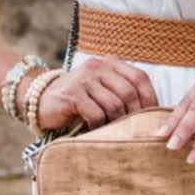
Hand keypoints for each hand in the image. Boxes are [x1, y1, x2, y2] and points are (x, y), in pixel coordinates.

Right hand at [27, 56, 160, 131]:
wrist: (41, 99)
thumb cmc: (78, 99)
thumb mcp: (102, 90)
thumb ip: (121, 92)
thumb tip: (151, 113)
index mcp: (110, 63)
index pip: (139, 77)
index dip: (150, 97)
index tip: (153, 116)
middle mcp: (98, 66)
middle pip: (129, 91)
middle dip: (135, 114)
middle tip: (134, 130)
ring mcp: (84, 79)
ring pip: (114, 104)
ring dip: (116, 122)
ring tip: (113, 131)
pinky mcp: (72, 94)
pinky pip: (95, 113)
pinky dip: (99, 125)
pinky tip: (95, 130)